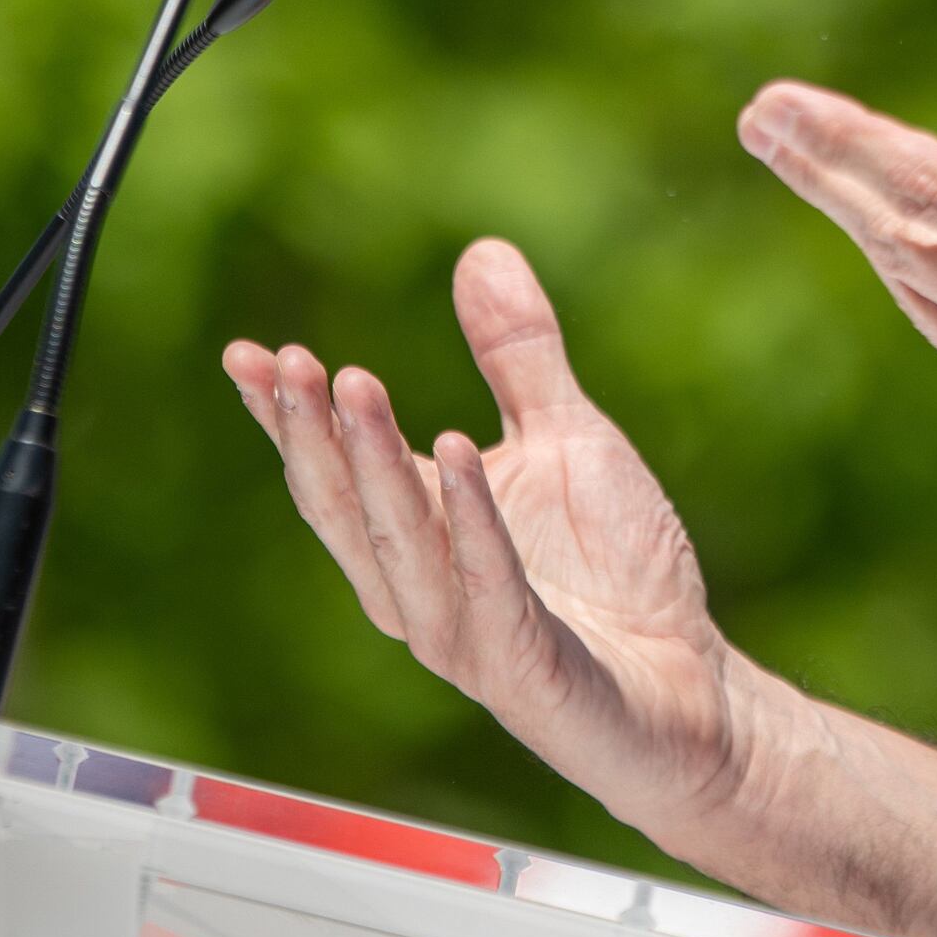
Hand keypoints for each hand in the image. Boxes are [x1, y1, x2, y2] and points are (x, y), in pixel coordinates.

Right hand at [220, 240, 752, 848]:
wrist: (692, 686)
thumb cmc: (618, 573)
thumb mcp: (569, 437)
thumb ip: (519, 356)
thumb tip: (482, 250)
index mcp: (419, 537)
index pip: (332, 472)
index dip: (283, 418)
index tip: (245, 353)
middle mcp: (422, 590)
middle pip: (347, 508)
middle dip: (312, 434)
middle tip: (286, 360)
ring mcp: (468, 635)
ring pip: (400, 547)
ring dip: (373, 466)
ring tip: (353, 385)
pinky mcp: (526, 666)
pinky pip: (490, 586)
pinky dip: (471, 521)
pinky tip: (458, 453)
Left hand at [734, 0, 936, 560]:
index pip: (932, 187)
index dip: (847, 144)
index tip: (777, 108)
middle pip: (903, 245)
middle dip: (829, 180)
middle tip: (764, 127)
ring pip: (930, 307)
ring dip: (877, 242)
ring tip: (828, 189)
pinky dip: (933, 305)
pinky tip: (920, 279)